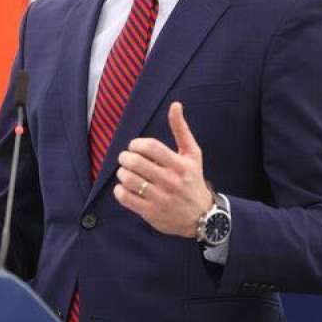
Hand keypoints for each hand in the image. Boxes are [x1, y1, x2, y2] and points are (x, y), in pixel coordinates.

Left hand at [113, 102, 212, 237]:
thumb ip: (181, 130)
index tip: (135, 147)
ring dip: (122, 173)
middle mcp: (171, 181)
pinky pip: (125, 198)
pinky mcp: (151, 212)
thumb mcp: (192, 154)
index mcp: (180, 165)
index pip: (151, 147)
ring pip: (129, 180)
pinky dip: (120, 190)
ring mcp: (161, 198)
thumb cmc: (193, 179)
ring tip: (125, 172)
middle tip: (125, 158)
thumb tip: (175, 104)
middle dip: (125, 157)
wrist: (201, 217)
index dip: (136, 144)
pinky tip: (125, 187)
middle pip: (136, 162)